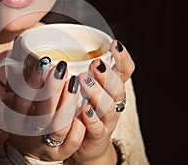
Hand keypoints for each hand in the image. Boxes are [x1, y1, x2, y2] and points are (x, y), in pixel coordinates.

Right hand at [6, 57, 84, 160]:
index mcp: (14, 117)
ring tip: (75, 83)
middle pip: (41, 113)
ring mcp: (45, 145)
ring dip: (68, 104)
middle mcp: (28, 133)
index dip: (33, 80)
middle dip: (53, 90)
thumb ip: (24, 80)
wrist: (31, 146)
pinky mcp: (61, 152)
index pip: (21, 99)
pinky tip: (85, 108)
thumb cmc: (27, 116)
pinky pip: (72, 142)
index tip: (45, 62)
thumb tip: (28, 51)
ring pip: (58, 127)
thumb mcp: (20, 99)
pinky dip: (78, 126)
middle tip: (62, 69)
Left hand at [71, 40, 134, 164]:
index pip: (125, 71)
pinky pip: (98, 128)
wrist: (86, 142)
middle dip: (107, 75)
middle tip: (95, 64)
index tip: (115, 44)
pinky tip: (84, 109)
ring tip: (84, 81)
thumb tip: (63, 50)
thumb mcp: (85, 88)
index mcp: (112, 88)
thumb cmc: (84, 109)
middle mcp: (113, 103)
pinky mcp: (98, 136)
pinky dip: (92, 119)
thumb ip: (80, 72)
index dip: (123, 58)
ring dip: (97, 93)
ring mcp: (107, 120)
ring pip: (109, 107)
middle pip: (118, 88)